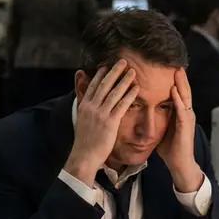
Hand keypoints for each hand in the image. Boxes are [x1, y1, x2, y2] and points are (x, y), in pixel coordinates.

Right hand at [65, 61, 137, 186]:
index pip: (93, 86)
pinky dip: (130, 95)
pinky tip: (137, 88)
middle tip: (122, 61)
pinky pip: (122, 105)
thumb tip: (88, 103)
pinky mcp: (110, 122)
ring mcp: (100, 114)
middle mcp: (91, 107)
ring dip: (124, 80)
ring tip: (133, 71)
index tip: (107, 65)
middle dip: (114, 71)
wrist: (84, 156)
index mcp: (84, 106)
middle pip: (104, 85)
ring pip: (114, 92)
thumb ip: (86, 110)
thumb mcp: (82, 122)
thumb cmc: (85, 142)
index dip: (100, 74)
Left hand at [158, 68, 203, 192]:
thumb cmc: (170, 148)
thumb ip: (158, 118)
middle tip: (176, 62)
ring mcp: (187, 119)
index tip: (168, 67)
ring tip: (177, 71)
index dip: (174, 80)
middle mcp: (186, 113)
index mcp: (180, 113)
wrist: (179, 164)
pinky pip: (182, 110)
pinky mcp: (185, 126)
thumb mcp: (162, 129)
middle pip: (184, 90)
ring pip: (186, 97)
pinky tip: (174, 92)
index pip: (178, 92)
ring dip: (181, 84)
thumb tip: (145, 111)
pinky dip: (179, 100)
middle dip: (180, 77)